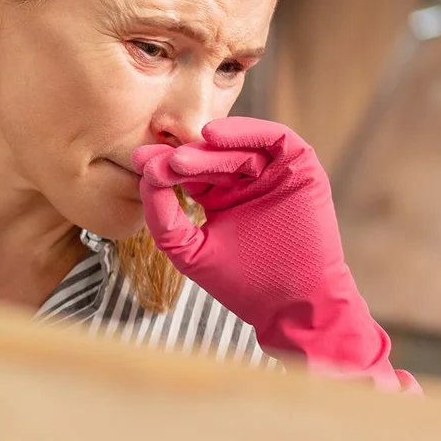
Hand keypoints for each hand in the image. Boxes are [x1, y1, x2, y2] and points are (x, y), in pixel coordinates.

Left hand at [132, 118, 418, 393]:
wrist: (294, 308)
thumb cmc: (243, 284)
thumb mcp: (190, 248)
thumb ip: (162, 216)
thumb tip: (145, 177)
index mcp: (219, 196)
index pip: (187, 172)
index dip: (163, 165)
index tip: (138, 162)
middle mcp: (245, 180)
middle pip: (209, 157)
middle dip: (182, 157)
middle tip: (158, 161)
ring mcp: (273, 173)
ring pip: (236, 146)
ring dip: (208, 149)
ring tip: (181, 157)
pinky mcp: (301, 167)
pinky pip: (276, 138)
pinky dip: (246, 132)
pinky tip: (214, 136)